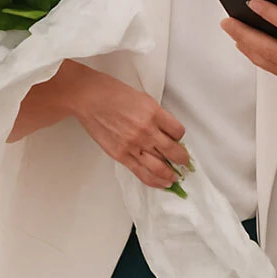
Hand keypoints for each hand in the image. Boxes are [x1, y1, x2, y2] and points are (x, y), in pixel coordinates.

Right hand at [69, 66, 190, 189]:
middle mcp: (146, 131)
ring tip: (175, 178)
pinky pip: (142, 172)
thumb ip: (156, 116)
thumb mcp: (143, 99)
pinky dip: (154, 180)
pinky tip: (162, 183)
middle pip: (172, 151)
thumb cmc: (114, 94)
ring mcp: (133, 145)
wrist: (90, 99)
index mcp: (154, 113)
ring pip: (159, 166)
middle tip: (185, 163)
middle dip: (182, 159)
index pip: (178, 131)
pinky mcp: (121, 155)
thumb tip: (165, 132)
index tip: (178, 139)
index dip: (180, 136)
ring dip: (170, 174)